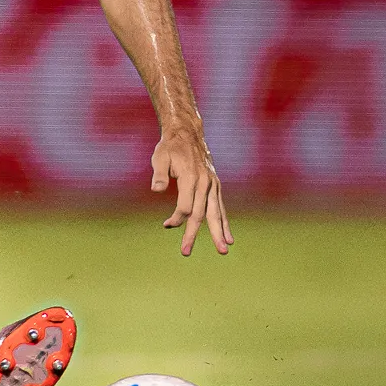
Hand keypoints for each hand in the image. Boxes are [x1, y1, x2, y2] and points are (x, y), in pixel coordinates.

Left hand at [152, 129, 230, 256]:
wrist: (188, 134)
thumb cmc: (170, 147)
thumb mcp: (159, 156)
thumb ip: (159, 174)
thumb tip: (156, 189)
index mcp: (191, 177)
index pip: (185, 206)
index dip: (176, 218)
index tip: (166, 225)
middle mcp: (204, 182)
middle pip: (201, 213)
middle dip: (193, 233)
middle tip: (186, 252)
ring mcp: (212, 185)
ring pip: (215, 213)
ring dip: (218, 233)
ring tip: (223, 250)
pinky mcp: (215, 186)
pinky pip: (220, 208)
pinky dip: (225, 223)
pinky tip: (229, 238)